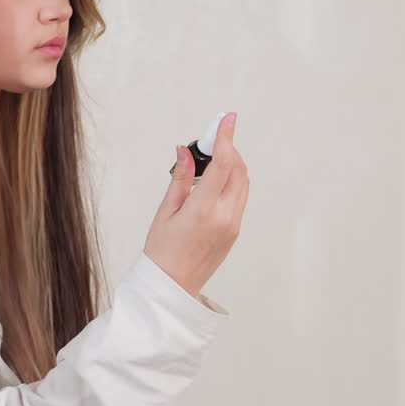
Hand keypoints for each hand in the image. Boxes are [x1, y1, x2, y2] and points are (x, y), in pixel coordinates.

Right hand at [144, 112, 248, 297]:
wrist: (172, 286)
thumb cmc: (161, 251)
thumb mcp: (165, 211)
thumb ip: (180, 178)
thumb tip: (186, 151)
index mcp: (204, 210)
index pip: (224, 164)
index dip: (226, 137)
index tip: (227, 119)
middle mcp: (225, 217)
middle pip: (239, 170)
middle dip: (229, 149)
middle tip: (211, 139)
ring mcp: (233, 225)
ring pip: (243, 183)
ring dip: (233, 164)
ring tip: (211, 157)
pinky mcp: (235, 231)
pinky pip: (240, 197)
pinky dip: (233, 181)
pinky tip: (215, 179)